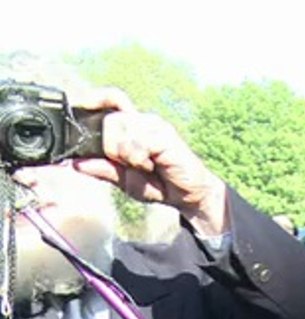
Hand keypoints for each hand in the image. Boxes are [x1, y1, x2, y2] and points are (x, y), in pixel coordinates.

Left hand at [67, 88, 227, 235]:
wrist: (189, 195)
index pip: (112, 99)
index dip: (96, 98)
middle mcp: (144, 121)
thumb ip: (102, 169)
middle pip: (110, 119)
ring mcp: (156, 126)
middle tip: (127, 163)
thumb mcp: (124, 180)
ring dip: (125, 154)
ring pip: (121, 128)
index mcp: (133, 127)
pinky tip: (151, 166)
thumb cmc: (160, 184)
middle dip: (110, 146)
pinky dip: (138, 158)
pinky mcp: (166, 135)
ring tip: (143, 166)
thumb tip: (76, 164)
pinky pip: (137, 141)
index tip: (82, 105)